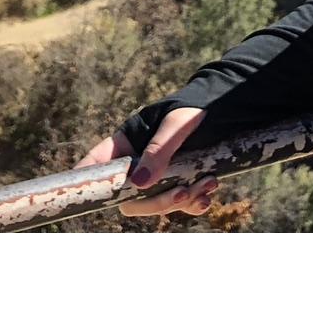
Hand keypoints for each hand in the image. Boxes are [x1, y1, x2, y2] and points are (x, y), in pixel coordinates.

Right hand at [77, 107, 218, 219]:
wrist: (225, 108)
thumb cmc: (194, 107)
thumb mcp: (177, 124)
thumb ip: (159, 149)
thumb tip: (140, 183)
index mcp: (127, 142)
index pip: (98, 165)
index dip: (88, 182)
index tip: (87, 197)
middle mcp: (137, 161)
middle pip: (130, 196)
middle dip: (157, 200)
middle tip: (183, 192)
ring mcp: (157, 174)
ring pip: (156, 202)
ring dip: (181, 200)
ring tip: (208, 183)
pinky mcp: (178, 182)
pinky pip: (178, 203)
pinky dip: (193, 204)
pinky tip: (207, 197)